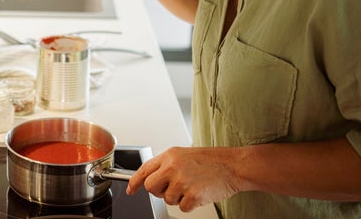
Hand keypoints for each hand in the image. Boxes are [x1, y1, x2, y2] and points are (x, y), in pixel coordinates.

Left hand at [126, 147, 241, 211]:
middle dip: (158, 191)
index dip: (134, 182)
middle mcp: (172, 167)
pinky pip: (182, 207)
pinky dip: (190, 204)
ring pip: (167, 199)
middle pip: (151, 187)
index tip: (131, 190)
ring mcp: (182, 182)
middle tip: (172, 188)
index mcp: (169, 156)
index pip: (144, 170)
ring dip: (178, 197)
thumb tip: (151, 178)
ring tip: (191, 186)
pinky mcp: (192, 195)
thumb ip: (166, 165)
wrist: (232, 165)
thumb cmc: (211, 160)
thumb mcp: (182, 155)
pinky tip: (198, 193)